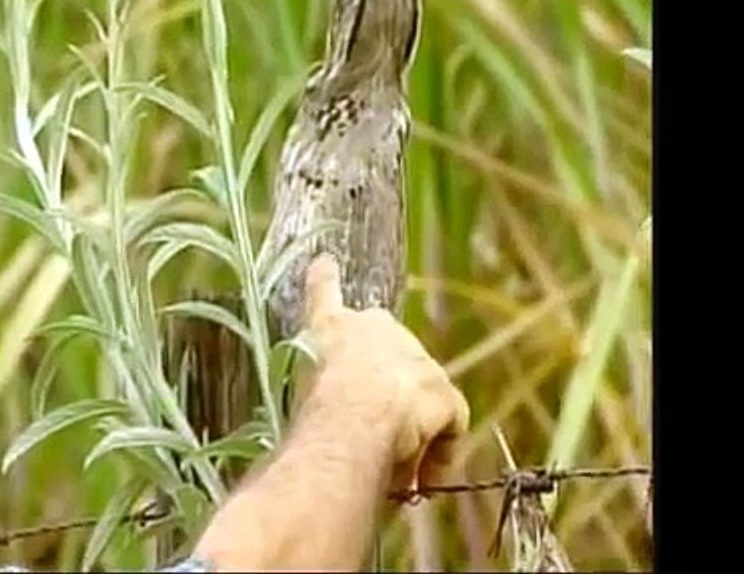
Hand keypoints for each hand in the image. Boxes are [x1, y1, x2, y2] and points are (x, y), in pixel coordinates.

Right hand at [301, 253, 469, 495]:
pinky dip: (439, 452)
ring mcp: (413, 355)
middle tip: (375, 434)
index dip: (324, 280)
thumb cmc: (309, 410)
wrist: (346, 421)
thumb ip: (308, 378)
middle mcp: (375, 326)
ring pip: (418, 394)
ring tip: (397, 468)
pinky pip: (448, 423)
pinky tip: (423, 479)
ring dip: (411, 427)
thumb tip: (316, 379)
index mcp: (331, 325)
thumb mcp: (296, 388)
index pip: (325, 293)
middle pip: (389, 352)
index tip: (324, 263)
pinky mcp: (442, 388)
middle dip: (386, 389)